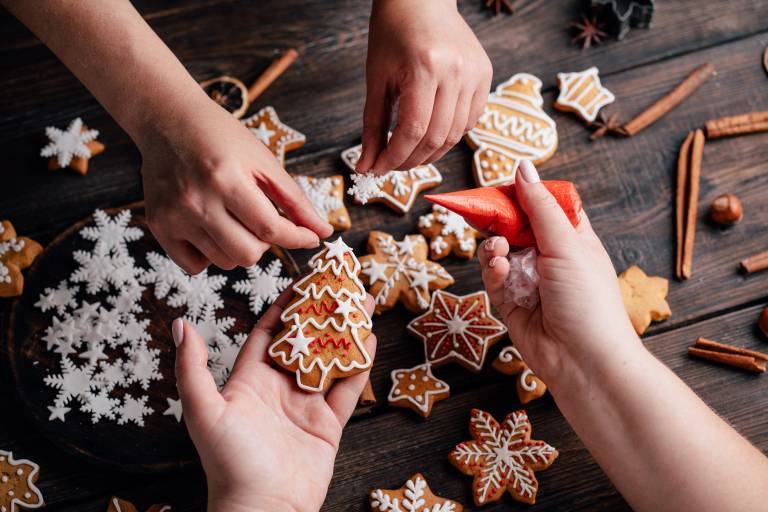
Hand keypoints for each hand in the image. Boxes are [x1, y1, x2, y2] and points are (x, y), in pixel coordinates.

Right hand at [139, 98, 332, 273]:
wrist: (169, 121)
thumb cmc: (221, 137)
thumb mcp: (263, 160)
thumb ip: (295, 200)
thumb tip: (322, 232)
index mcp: (226, 179)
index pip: (270, 229)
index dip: (297, 238)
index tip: (310, 239)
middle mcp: (196, 201)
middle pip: (248, 254)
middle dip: (266, 243)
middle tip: (261, 220)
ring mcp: (174, 216)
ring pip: (225, 262)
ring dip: (240, 248)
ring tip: (236, 219)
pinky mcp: (158, 226)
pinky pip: (195, 266)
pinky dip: (211, 255)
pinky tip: (213, 230)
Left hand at [173, 290, 376, 511]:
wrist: (263, 511)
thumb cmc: (229, 463)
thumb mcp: (204, 411)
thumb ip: (192, 368)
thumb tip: (181, 324)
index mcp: (250, 380)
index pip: (271, 331)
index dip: (286, 304)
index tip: (303, 278)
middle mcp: (280, 388)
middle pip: (306, 339)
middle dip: (322, 311)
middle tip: (341, 283)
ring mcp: (306, 405)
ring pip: (330, 358)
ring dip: (345, 331)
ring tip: (363, 302)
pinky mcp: (328, 425)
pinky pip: (347, 388)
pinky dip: (359, 364)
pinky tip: (368, 339)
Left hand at [357, 0, 491, 172]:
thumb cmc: (393, 33)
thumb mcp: (376, 78)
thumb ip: (372, 125)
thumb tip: (366, 165)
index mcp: (425, 67)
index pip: (413, 130)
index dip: (394, 157)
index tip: (378, 169)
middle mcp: (456, 71)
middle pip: (437, 138)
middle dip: (411, 160)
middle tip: (392, 165)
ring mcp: (476, 73)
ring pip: (455, 134)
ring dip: (431, 152)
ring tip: (409, 153)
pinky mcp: (486, 74)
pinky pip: (470, 120)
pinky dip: (449, 135)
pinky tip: (431, 133)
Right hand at [477, 161, 640, 384]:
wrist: (583, 361)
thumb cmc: (588, 301)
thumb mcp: (567, 245)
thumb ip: (539, 207)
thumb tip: (523, 167)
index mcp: (573, 238)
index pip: (545, 205)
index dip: (524, 194)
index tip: (501, 186)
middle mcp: (550, 257)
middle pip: (516, 226)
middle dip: (500, 221)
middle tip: (483, 213)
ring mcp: (529, 281)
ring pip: (498, 251)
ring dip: (494, 248)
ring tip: (499, 253)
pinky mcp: (511, 303)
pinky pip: (493, 279)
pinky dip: (493, 273)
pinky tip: (499, 272)